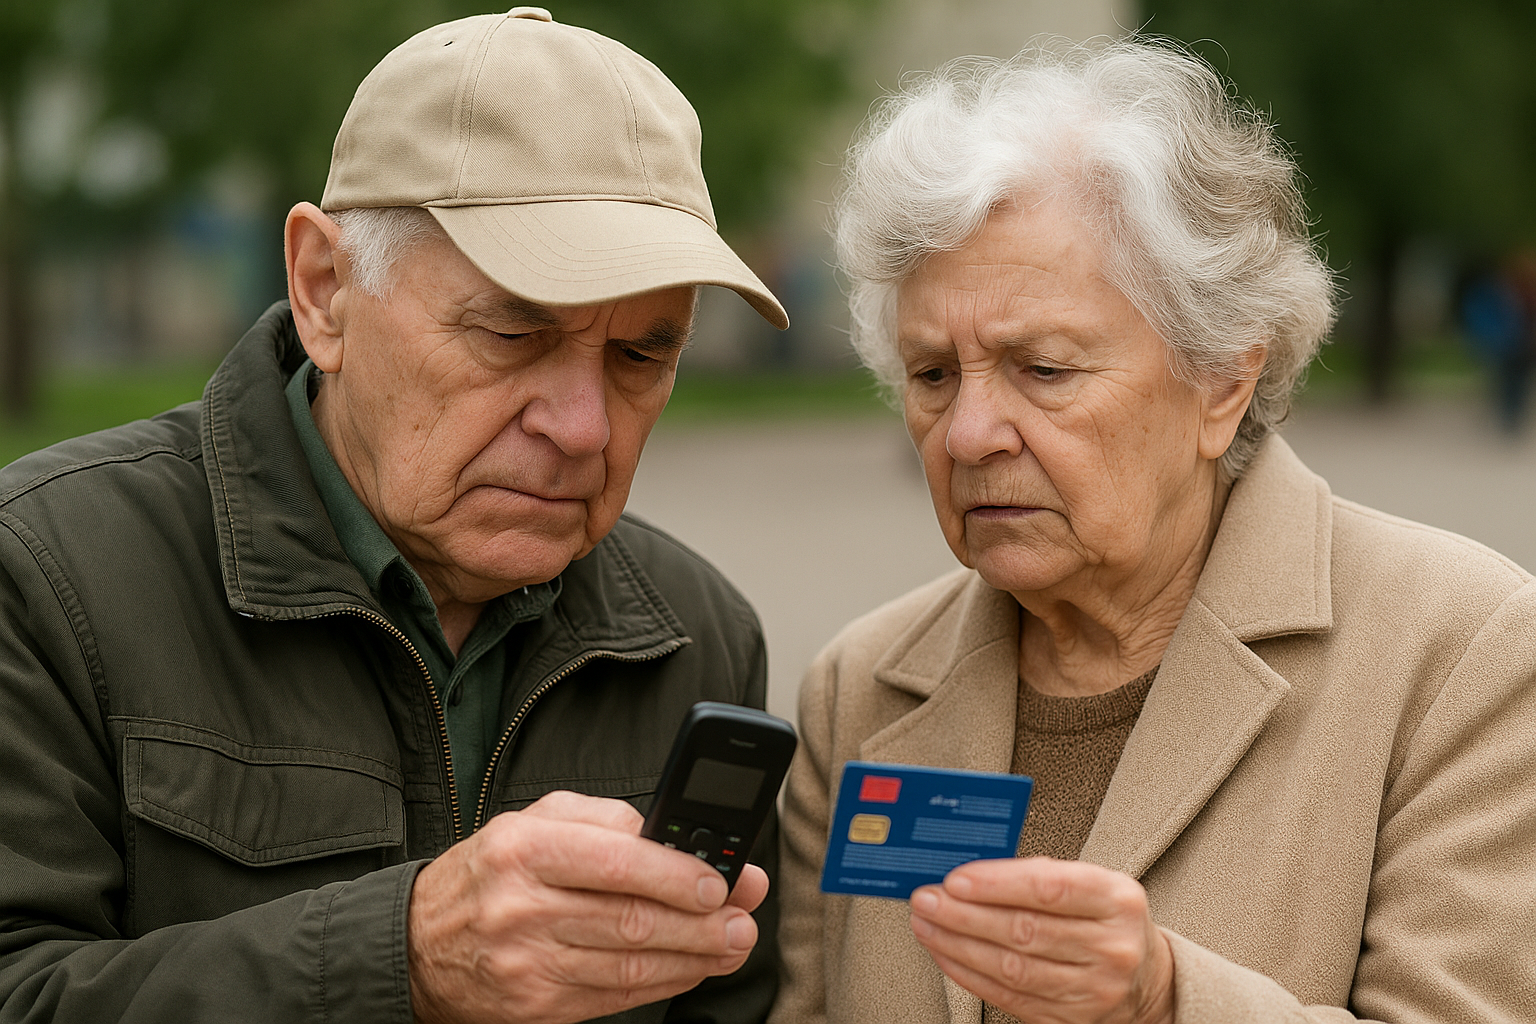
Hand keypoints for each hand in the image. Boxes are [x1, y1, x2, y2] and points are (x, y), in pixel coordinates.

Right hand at [408, 790, 768, 1023]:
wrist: (418, 945)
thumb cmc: (490, 873)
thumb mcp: (534, 821)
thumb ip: (605, 818)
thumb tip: (671, 832)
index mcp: (524, 848)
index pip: (615, 860)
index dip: (676, 874)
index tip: (720, 880)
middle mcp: (522, 907)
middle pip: (631, 919)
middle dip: (701, 922)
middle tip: (743, 917)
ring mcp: (528, 964)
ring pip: (631, 964)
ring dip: (694, 957)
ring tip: (731, 944)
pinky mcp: (536, 1008)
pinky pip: (615, 997)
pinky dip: (663, 982)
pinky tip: (690, 967)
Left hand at [908, 857, 1173, 1023]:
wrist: (1144, 978)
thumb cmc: (1105, 919)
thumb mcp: (1092, 884)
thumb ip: (1038, 875)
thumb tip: (970, 872)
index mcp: (1118, 900)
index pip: (1050, 888)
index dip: (998, 884)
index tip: (956, 879)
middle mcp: (1111, 947)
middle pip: (1025, 930)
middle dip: (964, 914)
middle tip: (927, 899)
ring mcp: (1094, 989)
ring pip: (1012, 967)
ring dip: (958, 944)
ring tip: (927, 924)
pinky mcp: (1071, 1019)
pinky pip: (1009, 996)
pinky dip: (969, 973)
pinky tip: (947, 954)